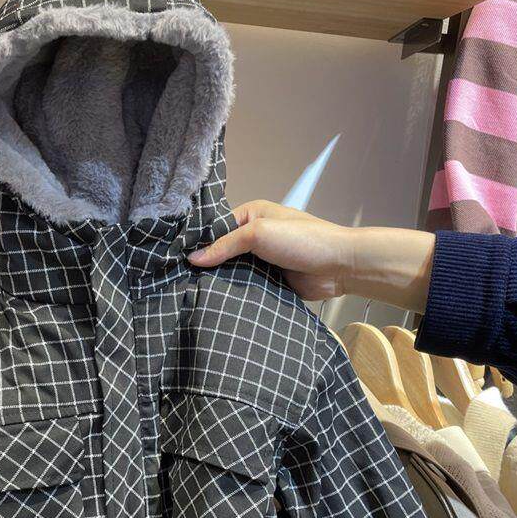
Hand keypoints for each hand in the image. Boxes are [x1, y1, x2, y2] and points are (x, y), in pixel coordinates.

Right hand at [188, 201, 352, 300]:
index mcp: (251, 215)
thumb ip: (225, 245)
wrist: (339, 266)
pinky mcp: (269, 281)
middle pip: (223, 251)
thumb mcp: (259, 234)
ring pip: (233, 271)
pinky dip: (235, 293)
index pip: (216, 227)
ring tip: (192, 294)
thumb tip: (191, 259)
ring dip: (221, 281)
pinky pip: (246, 287)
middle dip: (208, 264)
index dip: (199, 242)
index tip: (177, 258)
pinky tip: (215, 302)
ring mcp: (262, 260)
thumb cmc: (302, 240)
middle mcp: (255, 236)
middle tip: (181, 280)